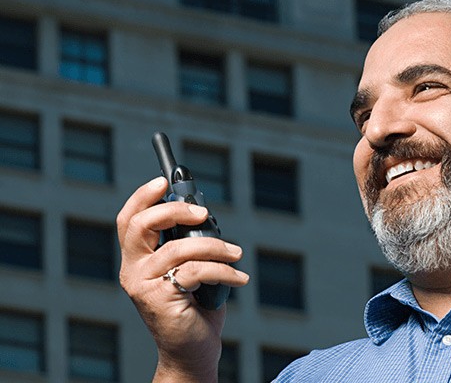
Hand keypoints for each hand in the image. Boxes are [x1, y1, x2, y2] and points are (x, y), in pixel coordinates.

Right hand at [117, 177, 248, 381]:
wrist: (192, 351)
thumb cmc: (194, 307)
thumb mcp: (189, 268)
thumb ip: (189, 242)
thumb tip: (204, 214)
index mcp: (137, 259)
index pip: (129, 220)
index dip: (142, 197)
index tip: (163, 181)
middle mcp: (132, 270)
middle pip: (141, 225)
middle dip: (175, 210)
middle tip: (203, 214)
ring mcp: (142, 286)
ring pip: (178, 248)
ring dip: (215, 247)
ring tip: (236, 254)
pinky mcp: (160, 299)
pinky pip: (195, 271)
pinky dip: (223, 270)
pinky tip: (239, 277)